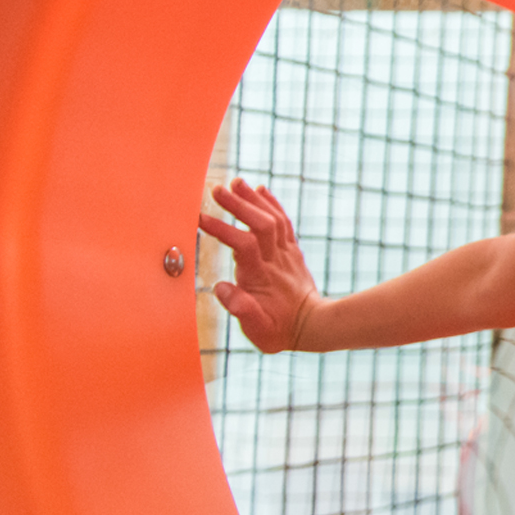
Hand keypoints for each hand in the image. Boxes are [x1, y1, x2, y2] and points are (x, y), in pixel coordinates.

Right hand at [198, 179, 323, 352]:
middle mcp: (276, 261)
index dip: (223, 229)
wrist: (314, 327)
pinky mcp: (292, 251)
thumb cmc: (280, 331)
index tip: (200, 218)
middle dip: (238, 205)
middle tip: (216, 189)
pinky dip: (272, 205)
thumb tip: (220, 288)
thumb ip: (241, 309)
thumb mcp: (258, 330)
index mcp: (261, 277)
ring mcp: (286, 254)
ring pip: (273, 219)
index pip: (243, 245)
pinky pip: (284, 223)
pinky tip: (260, 191)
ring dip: (254, 200)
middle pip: (260, 225)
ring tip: (235, 183)